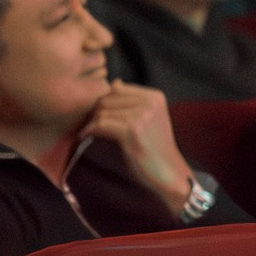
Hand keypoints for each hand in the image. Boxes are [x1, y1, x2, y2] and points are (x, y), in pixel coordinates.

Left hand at [82, 81, 193, 212]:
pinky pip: (100, 125)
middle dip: (96, 112)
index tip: (101, 116)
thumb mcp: (152, 118)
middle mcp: (150, 103)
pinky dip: (89, 131)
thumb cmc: (156, 148)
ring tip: (89, 132)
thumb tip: (115, 82)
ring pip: (102, 111)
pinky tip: (85, 137)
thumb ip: (134, 100)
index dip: (106, 102)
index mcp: (155, 97)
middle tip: (91, 126)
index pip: (117, 88)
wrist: (169, 173)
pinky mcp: (132, 131)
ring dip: (91, 123)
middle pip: (107, 98)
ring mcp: (142, 116)